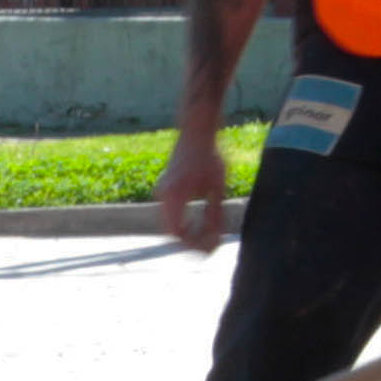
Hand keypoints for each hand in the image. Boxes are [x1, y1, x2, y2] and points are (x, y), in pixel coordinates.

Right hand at [155, 125, 233, 254]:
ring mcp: (162, 192)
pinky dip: (184, 224)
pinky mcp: (166, 189)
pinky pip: (171, 215)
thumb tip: (215, 239)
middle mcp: (163, 195)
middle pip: (171, 232)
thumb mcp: (218, 187)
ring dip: (187, 234)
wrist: (196, 131)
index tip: (210, 249)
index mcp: (175, 194)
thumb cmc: (210, 156)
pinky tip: (202, 225)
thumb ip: (215, 214)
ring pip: (170, 225)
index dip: (192, 245)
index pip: (177, 233)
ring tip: (209, 238)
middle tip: (211, 249)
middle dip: (190, 243)